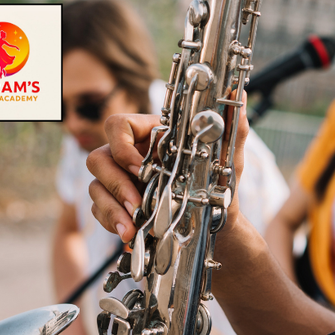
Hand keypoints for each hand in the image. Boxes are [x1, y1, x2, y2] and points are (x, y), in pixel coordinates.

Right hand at [87, 94, 248, 241]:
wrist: (216, 226)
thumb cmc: (220, 187)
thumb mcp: (230, 161)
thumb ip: (232, 130)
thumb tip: (237, 97)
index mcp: (153, 136)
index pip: (118, 126)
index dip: (121, 145)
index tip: (140, 169)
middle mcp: (132, 156)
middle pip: (99, 158)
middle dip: (115, 184)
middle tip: (137, 205)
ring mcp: (122, 181)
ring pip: (96, 187)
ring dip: (111, 209)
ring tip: (131, 227)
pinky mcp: (119, 205)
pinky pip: (101, 210)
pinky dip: (113, 224)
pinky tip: (130, 236)